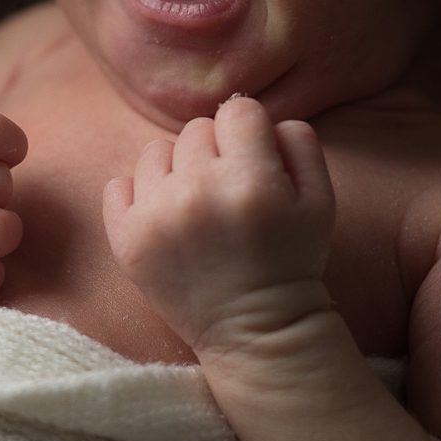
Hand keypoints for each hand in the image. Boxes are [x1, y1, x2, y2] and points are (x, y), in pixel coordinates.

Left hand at [103, 95, 334, 359]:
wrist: (255, 331)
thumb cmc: (291, 260)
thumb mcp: (322, 200)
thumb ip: (299, 142)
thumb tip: (262, 117)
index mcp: (250, 180)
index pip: (238, 109)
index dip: (250, 133)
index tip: (254, 163)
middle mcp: (198, 192)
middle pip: (196, 129)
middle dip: (216, 152)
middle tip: (228, 193)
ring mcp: (156, 216)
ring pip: (155, 151)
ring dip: (176, 170)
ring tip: (197, 205)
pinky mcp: (126, 240)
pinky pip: (117, 184)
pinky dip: (138, 195)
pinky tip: (165, 217)